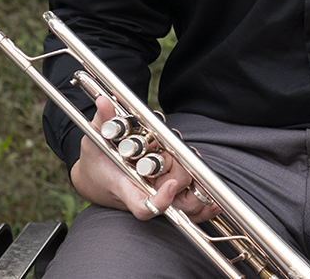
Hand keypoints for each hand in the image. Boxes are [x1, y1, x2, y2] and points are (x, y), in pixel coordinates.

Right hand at [68, 96, 220, 222]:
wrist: (96, 178)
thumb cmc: (96, 161)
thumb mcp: (94, 140)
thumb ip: (102, 122)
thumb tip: (107, 100)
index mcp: (127, 188)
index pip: (144, 207)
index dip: (161, 200)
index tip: (173, 184)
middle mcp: (146, 194)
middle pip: (174, 200)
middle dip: (184, 180)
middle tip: (186, 162)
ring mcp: (158, 195)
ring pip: (185, 205)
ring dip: (198, 196)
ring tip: (208, 187)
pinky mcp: (168, 193)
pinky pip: (189, 207)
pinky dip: (203, 208)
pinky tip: (215, 204)